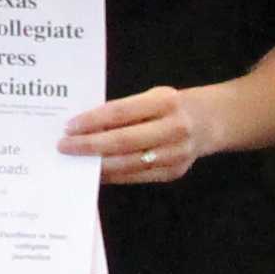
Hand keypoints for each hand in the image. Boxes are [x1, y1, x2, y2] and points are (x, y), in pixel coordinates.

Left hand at [62, 82, 222, 186]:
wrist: (211, 121)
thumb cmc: (170, 106)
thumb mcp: (151, 97)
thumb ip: (124, 110)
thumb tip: (84, 127)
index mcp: (166, 101)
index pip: (120, 112)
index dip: (92, 121)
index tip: (68, 126)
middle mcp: (174, 128)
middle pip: (123, 141)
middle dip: (89, 146)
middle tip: (63, 147)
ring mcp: (177, 154)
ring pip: (128, 164)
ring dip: (97, 165)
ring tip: (74, 161)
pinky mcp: (174, 172)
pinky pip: (136, 176)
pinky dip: (113, 176)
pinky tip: (95, 172)